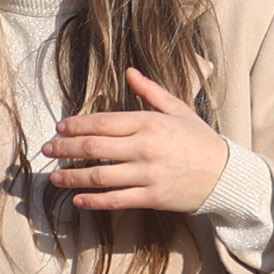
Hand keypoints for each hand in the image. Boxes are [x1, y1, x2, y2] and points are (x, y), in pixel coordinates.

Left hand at [43, 69, 227, 214]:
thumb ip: (150, 91)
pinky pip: (116, 200)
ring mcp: (147, 174)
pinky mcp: (152, 197)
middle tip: (47, 150)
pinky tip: (77, 200)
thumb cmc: (200, 140)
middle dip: (65, 149)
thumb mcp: (178, 109)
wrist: (226, 174)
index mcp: (148, 122)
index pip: (102, 122)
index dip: (76, 126)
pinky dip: (93, 201)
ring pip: (100, 176)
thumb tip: (129, 72)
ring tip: (54, 177)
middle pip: (94, 148)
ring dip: (72, 177)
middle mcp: (145, 147)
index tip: (60, 128)